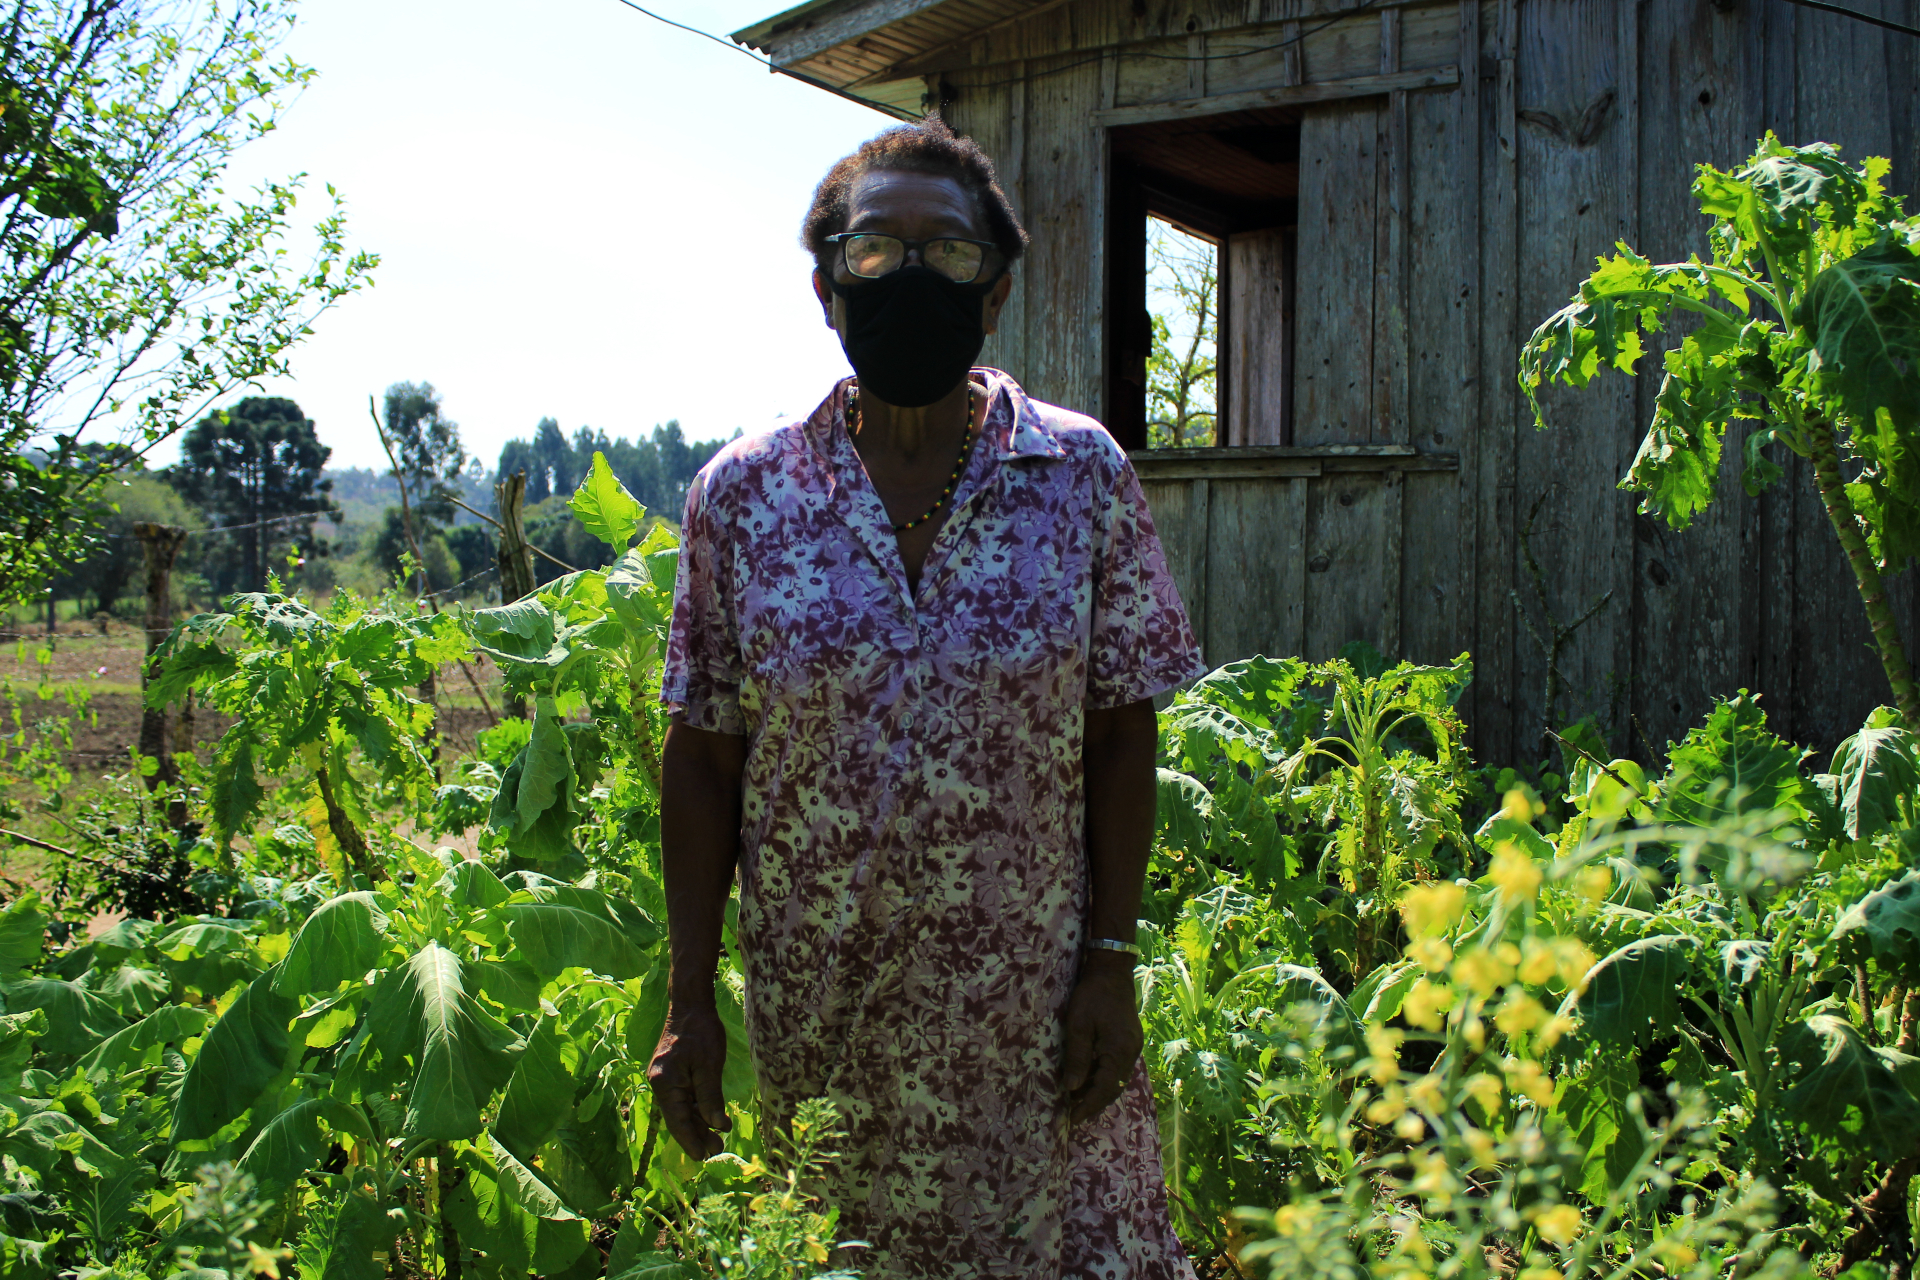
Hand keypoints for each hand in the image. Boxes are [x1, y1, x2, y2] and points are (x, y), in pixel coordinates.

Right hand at [647, 1001, 730, 1158]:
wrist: (690, 1004)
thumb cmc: (701, 1031)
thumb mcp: (709, 1065)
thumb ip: (710, 1097)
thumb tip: (715, 1126)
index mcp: (665, 1083)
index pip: (677, 1120)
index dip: (690, 1141)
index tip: (702, 1158)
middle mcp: (660, 1083)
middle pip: (678, 1117)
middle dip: (697, 1135)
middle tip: (716, 1150)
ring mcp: (664, 1079)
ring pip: (682, 1109)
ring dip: (698, 1123)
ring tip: (716, 1139)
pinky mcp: (672, 1074)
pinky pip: (684, 1097)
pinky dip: (697, 1109)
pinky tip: (710, 1119)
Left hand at [1060, 952, 1143, 1124]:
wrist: (1112, 973)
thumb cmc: (1091, 996)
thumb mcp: (1078, 1025)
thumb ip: (1077, 1057)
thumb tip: (1072, 1089)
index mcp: (1118, 1050)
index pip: (1105, 1088)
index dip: (1088, 1105)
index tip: (1072, 1119)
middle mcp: (1131, 1053)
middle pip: (1114, 1088)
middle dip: (1094, 1104)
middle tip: (1073, 1115)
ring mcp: (1133, 1048)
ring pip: (1118, 1080)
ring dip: (1100, 1092)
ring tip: (1078, 1102)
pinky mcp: (1131, 1042)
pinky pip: (1119, 1069)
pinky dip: (1105, 1079)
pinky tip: (1090, 1081)